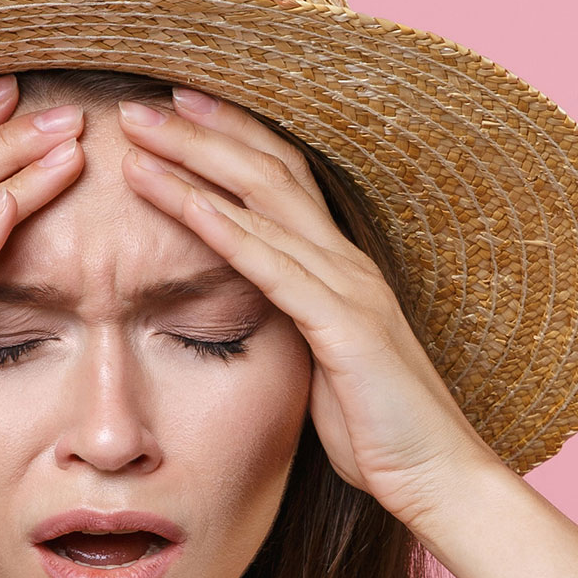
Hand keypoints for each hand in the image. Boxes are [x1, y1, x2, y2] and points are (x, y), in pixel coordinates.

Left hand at [115, 87, 509, 532]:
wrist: (438, 478)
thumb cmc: (377, 431)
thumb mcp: (320, 365)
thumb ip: (290, 327)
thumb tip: (248, 316)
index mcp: (338, 267)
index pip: (280, 178)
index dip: (229, 136)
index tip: (174, 106)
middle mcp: (345, 261)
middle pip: (267, 168)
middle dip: (201, 129)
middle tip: (139, 99)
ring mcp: (347, 287)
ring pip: (262, 200)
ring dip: (195, 162)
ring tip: (139, 133)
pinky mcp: (343, 325)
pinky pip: (271, 265)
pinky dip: (220, 227)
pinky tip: (177, 201)